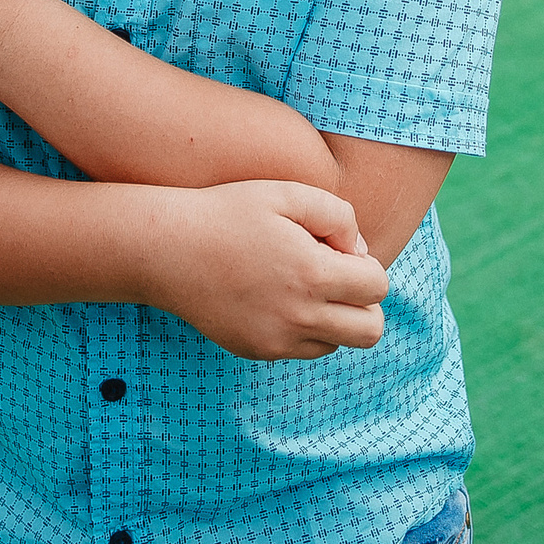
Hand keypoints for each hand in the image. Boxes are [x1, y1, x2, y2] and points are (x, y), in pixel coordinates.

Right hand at [138, 181, 386, 359]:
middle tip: (336, 276)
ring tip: (302, 284)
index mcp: (313, 274)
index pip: (377, 285)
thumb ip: (338, 215)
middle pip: (370, 330)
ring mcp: (278, 340)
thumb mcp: (286, 193)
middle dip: (365, 302)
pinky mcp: (258, 350)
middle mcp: (300, 316)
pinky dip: (304, 328)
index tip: (336, 248)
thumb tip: (359, 251)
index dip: (365, 263)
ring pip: (338, 343)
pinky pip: (303, 349)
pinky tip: (277, 297)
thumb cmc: (227, 213)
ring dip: (335, 317)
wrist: (166, 250)